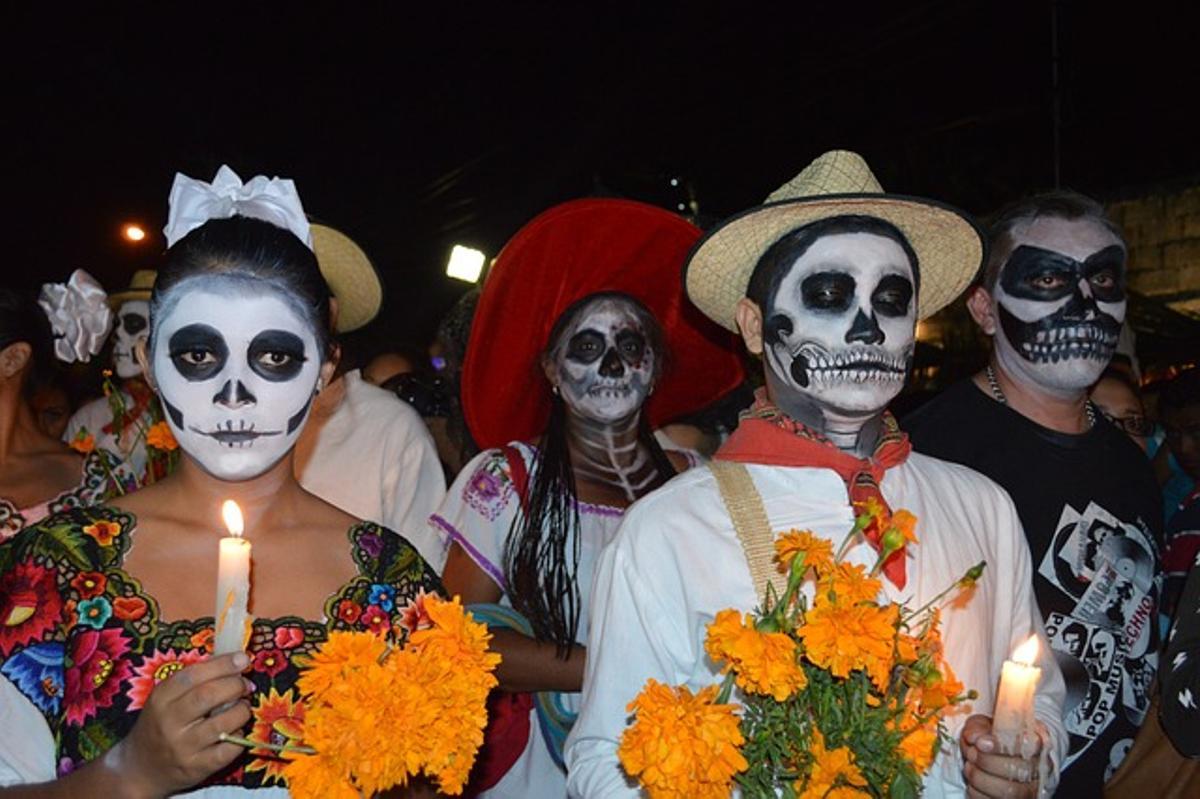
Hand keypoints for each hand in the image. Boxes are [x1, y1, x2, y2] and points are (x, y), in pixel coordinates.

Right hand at [113, 652, 253, 797]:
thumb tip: (235, 662)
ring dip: (242, 711)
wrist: (140, 768)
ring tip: (243, 707)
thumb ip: (196, 679)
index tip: (243, 659)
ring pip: (223, 723)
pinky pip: (229, 749)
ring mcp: (183, 747)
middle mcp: (169, 722)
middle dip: (235, 686)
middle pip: (209, 696)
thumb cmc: (161, 724)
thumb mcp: (166, 698)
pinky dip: (239, 737)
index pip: (194, 675)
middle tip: (245, 685)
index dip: (223, 665)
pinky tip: (235, 731)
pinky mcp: (197, 767)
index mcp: (161, 698)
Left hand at [960, 714, 1041, 798]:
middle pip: (1017, 770)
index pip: (1029, 745)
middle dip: (986, 761)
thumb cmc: (992, 738)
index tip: (981, 743)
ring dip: (980, 778)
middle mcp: (1038, 768)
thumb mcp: (984, 725)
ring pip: (1008, 791)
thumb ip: (979, 728)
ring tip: (970, 766)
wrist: (995, 757)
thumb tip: (974, 738)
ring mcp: (1030, 789)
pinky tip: (973, 782)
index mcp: (1036, 743)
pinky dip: (977, 792)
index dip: (1003, 746)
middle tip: (972, 754)